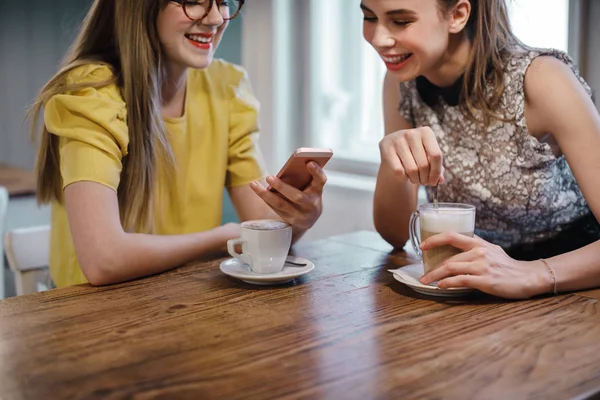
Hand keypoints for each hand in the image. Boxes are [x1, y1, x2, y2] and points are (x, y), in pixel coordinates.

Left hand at [249, 162, 325, 230]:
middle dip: (282, 187)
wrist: (309, 217)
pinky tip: (258, 190)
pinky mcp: (290, 221)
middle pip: (297, 197)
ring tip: (254, 184)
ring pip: (281, 205)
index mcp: (318, 192)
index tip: (309, 162)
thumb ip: (304, 177)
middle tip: (269, 177)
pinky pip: (275, 209)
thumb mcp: (311, 186)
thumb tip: (289, 167)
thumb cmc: (308, 195)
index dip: (316, 172)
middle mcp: (311, 205)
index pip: (320, 181)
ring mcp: (301, 216)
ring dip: (266, 194)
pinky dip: (266, 199)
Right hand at [379, 126, 443, 185]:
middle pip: (424, 164)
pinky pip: (399, 171)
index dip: (436, 172)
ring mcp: (397, 140)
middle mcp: (411, 134)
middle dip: (425, 178)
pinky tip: (405, 175)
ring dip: (415, 179)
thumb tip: (439, 180)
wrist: (393, 147)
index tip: (434, 181)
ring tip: (415, 179)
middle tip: (424, 182)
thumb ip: (436, 167)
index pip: (436, 155)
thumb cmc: (415, 152)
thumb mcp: (427, 155)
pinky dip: (403, 178)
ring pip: (412, 170)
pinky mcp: (386, 149)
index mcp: (426, 132)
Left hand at [418, 232, 553, 298]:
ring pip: (451, 268)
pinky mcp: (485, 280)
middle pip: (448, 258)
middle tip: (422, 274)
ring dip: (435, 276)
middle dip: (431, 267)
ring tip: (426, 281)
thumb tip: (455, 247)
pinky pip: (460, 280)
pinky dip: (447, 283)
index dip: (434, 239)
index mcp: (478, 243)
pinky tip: (441, 286)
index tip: (421, 246)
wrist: (528, 277)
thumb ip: (474, 247)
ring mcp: (482, 266)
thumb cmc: (507, 265)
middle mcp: (478, 252)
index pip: (451, 236)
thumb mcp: (490, 249)